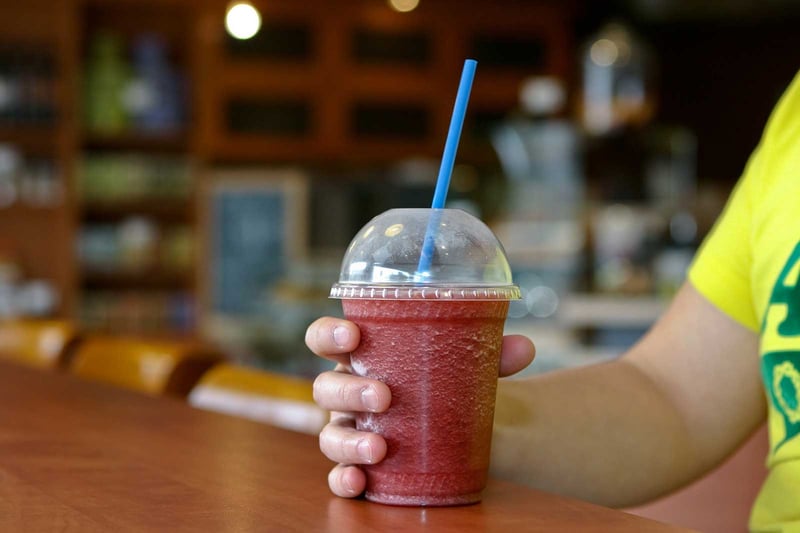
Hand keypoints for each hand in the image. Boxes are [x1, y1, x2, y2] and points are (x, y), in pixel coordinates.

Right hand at [306, 316, 535, 497]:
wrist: (457, 428)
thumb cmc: (445, 384)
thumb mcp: (465, 365)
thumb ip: (490, 354)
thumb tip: (524, 348)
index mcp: (364, 357)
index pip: (326, 339)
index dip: (328, 334)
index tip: (352, 335)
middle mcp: (348, 392)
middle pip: (325, 387)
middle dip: (349, 390)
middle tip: (384, 395)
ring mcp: (348, 429)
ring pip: (329, 434)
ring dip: (348, 440)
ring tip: (379, 447)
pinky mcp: (356, 465)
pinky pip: (338, 476)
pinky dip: (344, 479)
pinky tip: (360, 481)